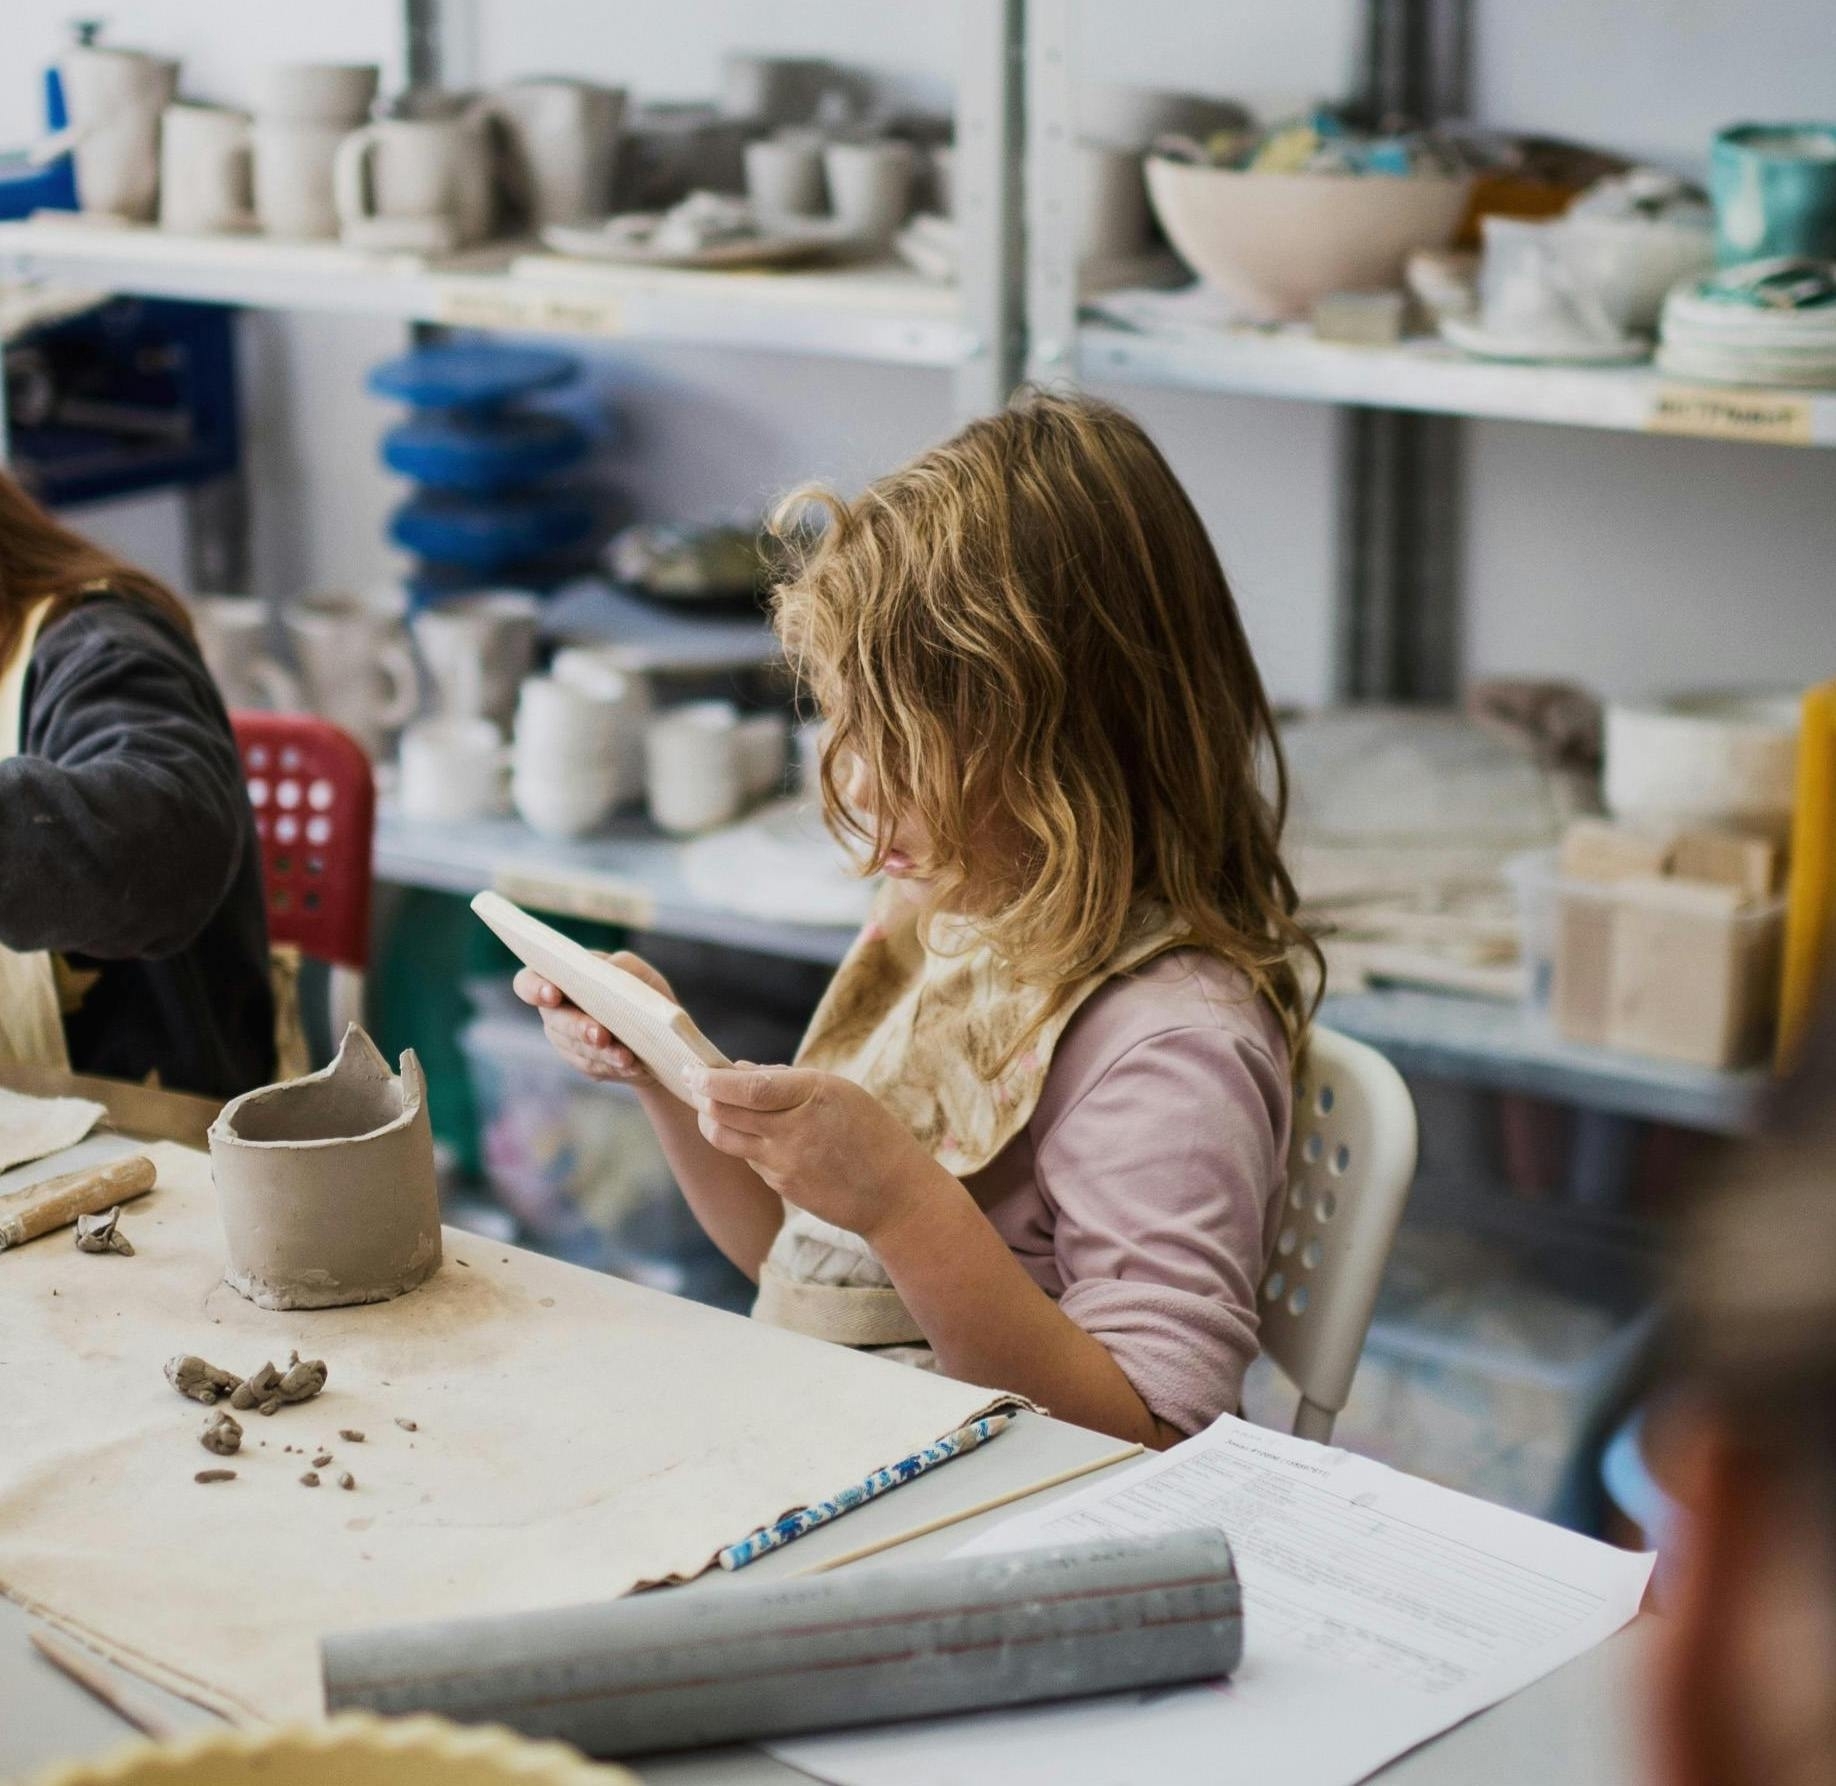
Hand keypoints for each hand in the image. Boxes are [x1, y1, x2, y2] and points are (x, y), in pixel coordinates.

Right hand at [513, 951, 677, 1086]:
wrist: (660, 1029)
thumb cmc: (641, 991)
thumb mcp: (638, 972)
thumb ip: (622, 965)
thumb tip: (609, 970)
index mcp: (560, 979)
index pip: (528, 983)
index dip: (534, 988)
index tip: (553, 994)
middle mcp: (556, 1011)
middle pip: (555, 1020)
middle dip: (578, 1027)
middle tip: (601, 1035)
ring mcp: (567, 1040)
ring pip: (576, 1048)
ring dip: (601, 1053)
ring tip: (626, 1056)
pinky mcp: (584, 1063)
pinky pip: (594, 1067)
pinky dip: (614, 1066)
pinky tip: (632, 1066)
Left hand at [687, 1064, 940, 1242]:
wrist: (894, 1196)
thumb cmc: (870, 1133)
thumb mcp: (839, 1092)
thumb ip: (786, 1079)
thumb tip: (738, 1068)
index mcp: (814, 1094)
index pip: (748, 1087)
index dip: (713, 1079)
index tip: (693, 1069)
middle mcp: (795, 1129)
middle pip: (725, 1112)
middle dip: (703, 1096)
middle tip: (694, 1082)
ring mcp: (785, 1162)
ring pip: (726, 1138)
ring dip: (713, 1120)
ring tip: (712, 1106)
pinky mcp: (781, 1185)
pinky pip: (748, 1157)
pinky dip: (742, 1141)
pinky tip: (756, 1133)